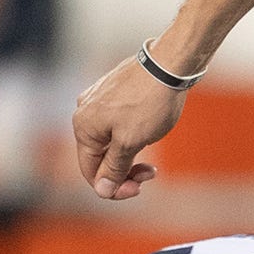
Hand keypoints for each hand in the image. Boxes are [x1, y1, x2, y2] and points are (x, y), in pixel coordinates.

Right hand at [71, 56, 184, 199]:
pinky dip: (131, 137)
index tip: (139, 189)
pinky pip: (116, 125)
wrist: (169, 63)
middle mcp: (84, 112)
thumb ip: (114, 168)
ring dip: (130, 155)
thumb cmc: (150, 103)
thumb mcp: (131, 142)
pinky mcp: (113, 92)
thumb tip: (101, 190)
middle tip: (150, 173)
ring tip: (153, 156)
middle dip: (124, 171)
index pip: (90, 172)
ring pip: (110, 142)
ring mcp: (98, 101)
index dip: (113, 188)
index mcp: (83, 127)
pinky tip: (149, 132)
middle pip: (100, 157)